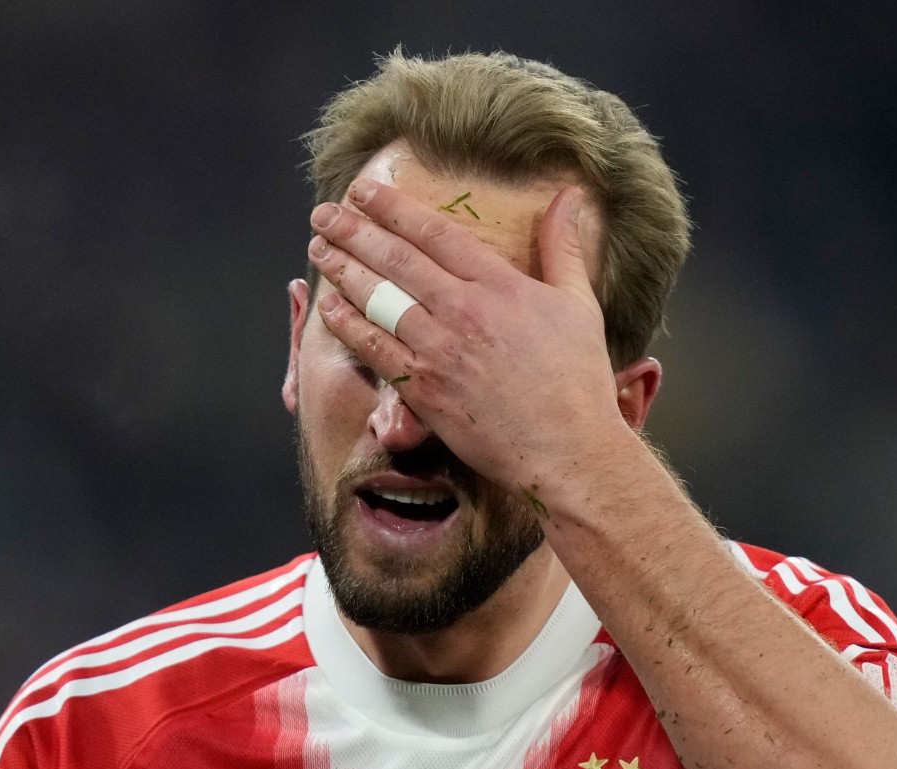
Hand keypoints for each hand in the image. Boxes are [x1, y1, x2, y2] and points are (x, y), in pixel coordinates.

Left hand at [307, 178, 633, 495]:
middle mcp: (463, 311)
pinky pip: (374, 349)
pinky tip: (328, 306)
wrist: (566, 450)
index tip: (364, 191)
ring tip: (318, 247)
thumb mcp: (579, 304)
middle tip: (324, 213)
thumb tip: (571, 197)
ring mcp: (439, 350)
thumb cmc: (577, 381)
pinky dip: (347, 324)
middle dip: (354, 230)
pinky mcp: (423, 389)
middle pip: (396, 259)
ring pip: (378, 299)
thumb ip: (565, 248)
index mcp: (500, 285)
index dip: (393, 208)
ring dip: (343, 269)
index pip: (435, 233)